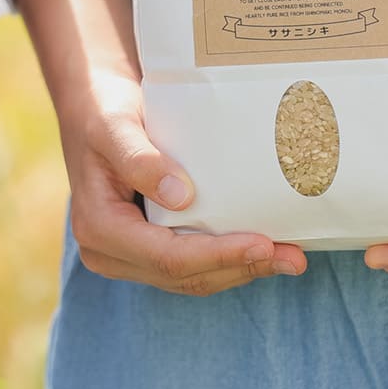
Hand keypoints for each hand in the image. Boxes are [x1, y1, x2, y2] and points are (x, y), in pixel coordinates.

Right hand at [64, 71, 305, 293]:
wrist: (93, 109)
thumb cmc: (103, 111)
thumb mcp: (115, 125)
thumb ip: (140, 159)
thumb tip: (181, 196)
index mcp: (98, 228)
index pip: (166, 256)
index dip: (218, 255)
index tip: (263, 243)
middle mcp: (108, 252)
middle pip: (184, 275)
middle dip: (241, 268)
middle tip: (294, 258)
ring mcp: (127, 256)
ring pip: (192, 279)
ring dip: (241, 270)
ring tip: (290, 258)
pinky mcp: (147, 250)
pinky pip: (191, 266)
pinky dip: (228, 261)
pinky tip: (264, 250)